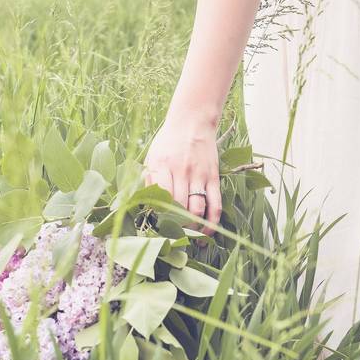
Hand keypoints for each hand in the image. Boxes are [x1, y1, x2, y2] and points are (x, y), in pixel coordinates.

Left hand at [143, 112, 222, 236]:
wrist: (193, 122)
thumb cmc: (168, 142)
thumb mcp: (151, 156)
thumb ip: (148, 180)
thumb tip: (144, 206)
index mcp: (161, 166)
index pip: (160, 198)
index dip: (159, 216)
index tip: (157, 228)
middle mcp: (180, 171)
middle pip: (178, 207)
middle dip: (175, 227)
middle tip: (172, 238)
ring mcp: (199, 175)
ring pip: (197, 209)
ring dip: (193, 228)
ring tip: (188, 238)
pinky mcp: (214, 177)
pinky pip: (215, 204)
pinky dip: (212, 222)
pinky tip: (207, 233)